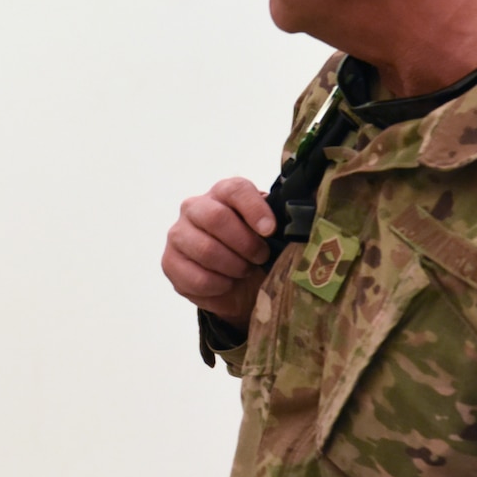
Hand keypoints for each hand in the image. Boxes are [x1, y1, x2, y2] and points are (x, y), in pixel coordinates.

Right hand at [162, 176, 278, 324]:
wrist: (238, 285)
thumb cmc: (257, 251)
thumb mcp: (273, 234)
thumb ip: (285, 219)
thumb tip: (306, 209)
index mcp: (223, 193)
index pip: (235, 190)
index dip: (254, 209)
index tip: (270, 230)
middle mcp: (195, 207)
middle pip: (216, 218)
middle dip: (245, 244)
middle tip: (260, 257)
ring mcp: (178, 234)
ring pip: (206, 250)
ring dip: (234, 267)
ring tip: (244, 272)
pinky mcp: (169, 262)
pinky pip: (196, 277)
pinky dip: (219, 286)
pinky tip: (227, 284)